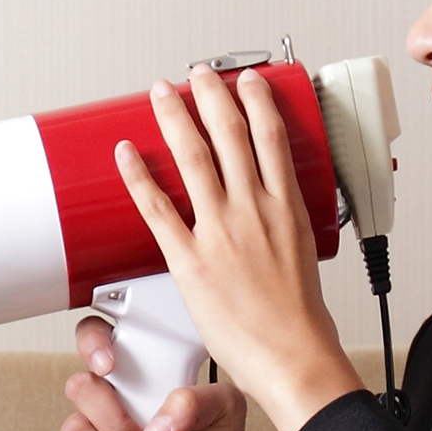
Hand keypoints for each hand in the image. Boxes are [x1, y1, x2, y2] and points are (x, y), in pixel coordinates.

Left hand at [112, 70, 357, 430]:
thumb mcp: (305, 255)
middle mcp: (254, 210)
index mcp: (287, 208)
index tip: (247, 80)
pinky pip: (157, 208)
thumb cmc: (300, 320)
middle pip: (230, 133)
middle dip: (211, 94)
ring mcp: (220, 232)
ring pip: (192, 157)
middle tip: (198, 74)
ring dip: (174, 118)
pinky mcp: (190, 260)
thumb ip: (285, 227)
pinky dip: (138, 176)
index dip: (257, 100)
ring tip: (161, 93)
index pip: (272, 136)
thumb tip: (275, 216)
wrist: (293, 356)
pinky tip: (125, 153)